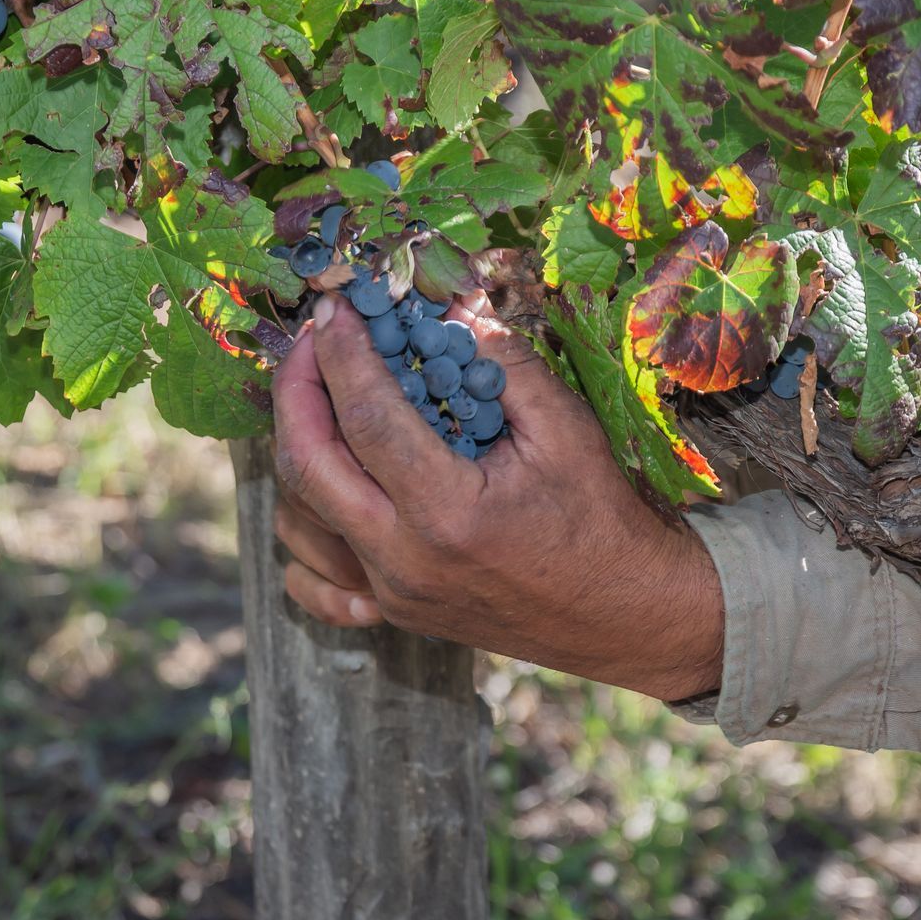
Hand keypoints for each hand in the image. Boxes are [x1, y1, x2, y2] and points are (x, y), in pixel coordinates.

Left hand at [271, 291, 725, 702]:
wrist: (625, 616)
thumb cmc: (602, 520)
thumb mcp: (567, 429)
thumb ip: (503, 363)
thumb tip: (450, 304)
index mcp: (449, 513)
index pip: (367, 418)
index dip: (342, 354)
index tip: (334, 309)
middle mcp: (405, 561)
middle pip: (307, 466)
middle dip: (296, 391)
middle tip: (312, 343)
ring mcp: (391, 595)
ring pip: (296, 520)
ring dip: (295, 451)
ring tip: (320, 401)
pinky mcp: (391, 614)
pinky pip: (312, 582)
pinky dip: (301, 532)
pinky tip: (324, 491)